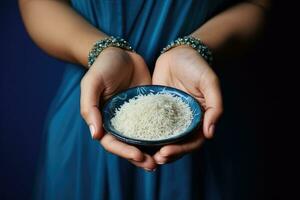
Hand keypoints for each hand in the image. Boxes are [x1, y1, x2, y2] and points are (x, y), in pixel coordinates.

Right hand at [80, 47, 156, 170]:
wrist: (121, 53)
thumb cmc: (103, 67)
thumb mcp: (92, 83)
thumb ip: (90, 108)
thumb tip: (95, 135)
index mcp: (104, 120)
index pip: (112, 142)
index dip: (123, 151)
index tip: (138, 156)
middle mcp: (120, 122)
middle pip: (128, 145)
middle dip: (139, 157)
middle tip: (153, 165)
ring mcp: (135, 117)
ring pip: (142, 139)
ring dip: (151, 151)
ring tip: (163, 159)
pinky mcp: (149, 109)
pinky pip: (155, 124)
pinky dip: (161, 135)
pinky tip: (172, 141)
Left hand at [152, 45, 222, 163]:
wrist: (180, 53)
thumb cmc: (198, 66)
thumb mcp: (210, 83)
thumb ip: (214, 106)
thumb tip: (210, 133)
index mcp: (198, 119)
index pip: (192, 142)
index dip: (180, 151)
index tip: (166, 153)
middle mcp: (183, 121)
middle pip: (176, 144)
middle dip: (166, 154)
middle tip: (153, 159)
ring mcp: (168, 116)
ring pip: (162, 138)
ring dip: (153, 148)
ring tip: (141, 154)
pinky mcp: (154, 108)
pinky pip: (149, 123)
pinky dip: (143, 133)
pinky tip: (132, 138)